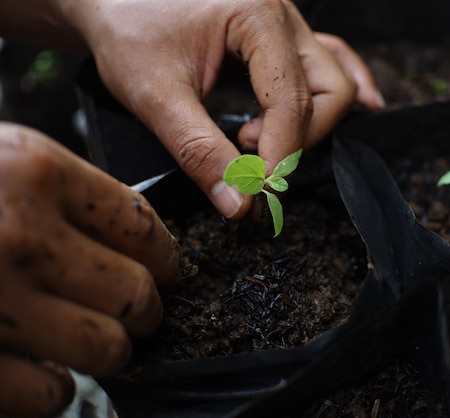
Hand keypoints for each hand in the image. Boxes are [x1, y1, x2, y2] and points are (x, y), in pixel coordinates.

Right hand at [0, 123, 180, 417]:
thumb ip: (63, 196)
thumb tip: (136, 244)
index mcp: (35, 171)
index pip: (143, 225)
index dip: (166, 257)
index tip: (167, 272)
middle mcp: (20, 234)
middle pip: (136, 292)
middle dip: (144, 310)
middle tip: (136, 313)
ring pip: (106, 348)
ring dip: (107, 350)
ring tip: (91, 341)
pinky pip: (48, 396)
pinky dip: (52, 390)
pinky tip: (34, 369)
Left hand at [67, 0, 382, 218]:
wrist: (113, 0)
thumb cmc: (127, 30)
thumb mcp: (154, 94)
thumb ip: (199, 151)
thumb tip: (240, 204)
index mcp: (256, 15)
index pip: (292, 99)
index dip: (282, 154)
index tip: (260, 192)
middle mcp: (283, 15)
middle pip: (329, 90)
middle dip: (299, 140)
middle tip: (253, 165)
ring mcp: (287, 24)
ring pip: (333, 81)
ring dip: (311, 124)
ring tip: (258, 141)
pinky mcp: (282, 37)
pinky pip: (329, 62)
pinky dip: (338, 92)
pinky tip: (361, 108)